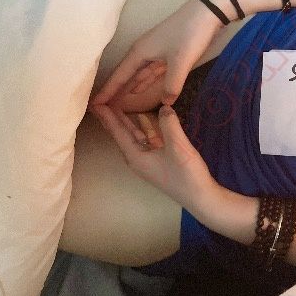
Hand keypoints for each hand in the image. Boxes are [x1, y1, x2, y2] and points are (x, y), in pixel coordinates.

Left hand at [90, 103, 217, 214]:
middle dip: (112, 116)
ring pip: (134, 135)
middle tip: (101, 98)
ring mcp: (149, 159)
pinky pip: (147, 138)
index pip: (117, 132)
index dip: (106, 116)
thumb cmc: (186, 175)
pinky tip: (144, 116)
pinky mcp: (160, 159)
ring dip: (127, 120)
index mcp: (136, 156)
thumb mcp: (178, 147)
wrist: (201, 197)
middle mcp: (138, 158)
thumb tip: (164, 107)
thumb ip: (169, 125)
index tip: (95, 102)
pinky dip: (144, 127)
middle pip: (122, 133)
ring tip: (118, 103)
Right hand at [91, 0, 223, 107]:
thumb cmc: (189, 34)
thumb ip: (172, 85)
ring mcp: (156, 52)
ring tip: (120, 105)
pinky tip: (141, 90)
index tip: (94, 106)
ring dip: (131, 88)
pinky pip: (153, 71)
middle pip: (127, 76)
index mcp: (140, 53)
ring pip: (140, 74)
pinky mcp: (169, 53)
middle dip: (117, 92)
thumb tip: (166, 103)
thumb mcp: (180, 62)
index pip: (119, 76)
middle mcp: (144, 52)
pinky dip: (147, 81)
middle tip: (104, 111)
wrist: (207, 13)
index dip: (108, 91)